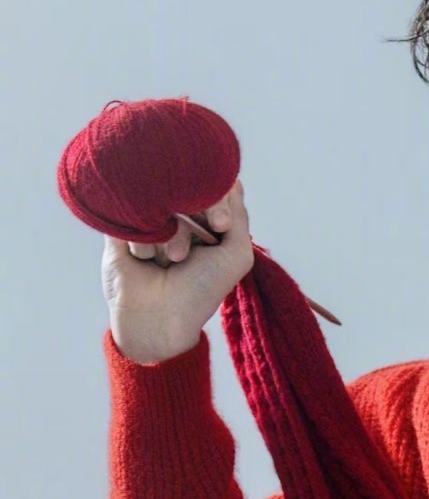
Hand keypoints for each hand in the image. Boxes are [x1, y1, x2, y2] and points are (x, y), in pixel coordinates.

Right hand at [101, 178, 254, 362]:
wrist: (159, 319)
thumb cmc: (201, 291)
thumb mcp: (236, 255)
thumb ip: (239, 215)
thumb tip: (232, 179)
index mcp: (205, 221)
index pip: (211, 187)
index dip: (216, 200)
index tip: (220, 225)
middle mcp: (177, 216)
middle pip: (183, 188)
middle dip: (192, 219)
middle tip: (187, 252)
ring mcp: (148, 219)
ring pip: (156, 200)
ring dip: (167, 235)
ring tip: (169, 262)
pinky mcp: (120, 226)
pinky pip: (128, 212)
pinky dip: (142, 239)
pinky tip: (142, 260)